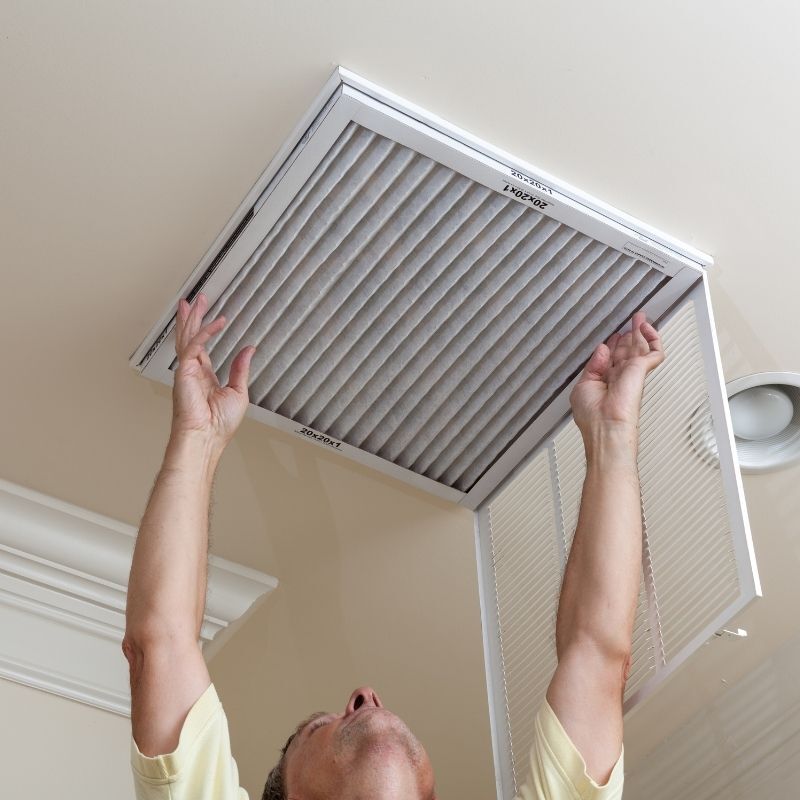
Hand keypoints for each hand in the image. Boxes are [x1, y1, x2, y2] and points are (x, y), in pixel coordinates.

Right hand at [171, 293, 255, 448]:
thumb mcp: (238, 392)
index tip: (212, 317)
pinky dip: (205, 333)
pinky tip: (217, 323)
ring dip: (191, 318)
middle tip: (197, 299)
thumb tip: (249, 350)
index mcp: (203, 377)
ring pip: (187, 337)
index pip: (201, 348)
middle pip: (190, 337)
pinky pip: (195, 346)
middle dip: (193, 317)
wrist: (207, 438)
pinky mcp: (184, 372)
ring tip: (195, 301)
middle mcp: (192, 371)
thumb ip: (241, 369)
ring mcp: (186, 371)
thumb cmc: (219, 425)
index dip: (205, 330)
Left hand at [569, 310, 663, 438]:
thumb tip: (602, 348)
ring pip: (641, 348)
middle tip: (632, 321)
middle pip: (627, 351)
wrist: (605, 426)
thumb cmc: (592, 415)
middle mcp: (620, 376)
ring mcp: (632, 373)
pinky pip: (654, 352)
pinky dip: (653, 339)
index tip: (613, 336)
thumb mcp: (583, 385)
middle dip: (629, 335)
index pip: (612, 359)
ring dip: (640, 331)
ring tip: (640, 317)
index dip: (613, 345)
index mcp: (605, 381)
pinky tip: (647, 328)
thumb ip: (593, 365)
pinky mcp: (642, 370)